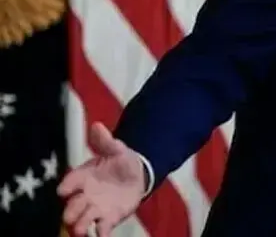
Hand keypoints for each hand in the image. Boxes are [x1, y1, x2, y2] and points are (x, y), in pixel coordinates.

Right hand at [57, 122, 145, 236]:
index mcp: (83, 177)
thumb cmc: (120, 161)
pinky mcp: (108, 218)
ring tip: (82, 230)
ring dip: (81, 225)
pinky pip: (102, 229)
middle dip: (71, 211)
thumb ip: (106, 141)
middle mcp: (84, 195)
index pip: (70, 182)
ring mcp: (95, 208)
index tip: (63, 190)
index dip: (66, 186)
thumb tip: (97, 126)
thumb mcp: (115, 149)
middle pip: (73, 205)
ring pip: (83, 220)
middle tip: (70, 216)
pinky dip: (101, 234)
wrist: (136, 174)